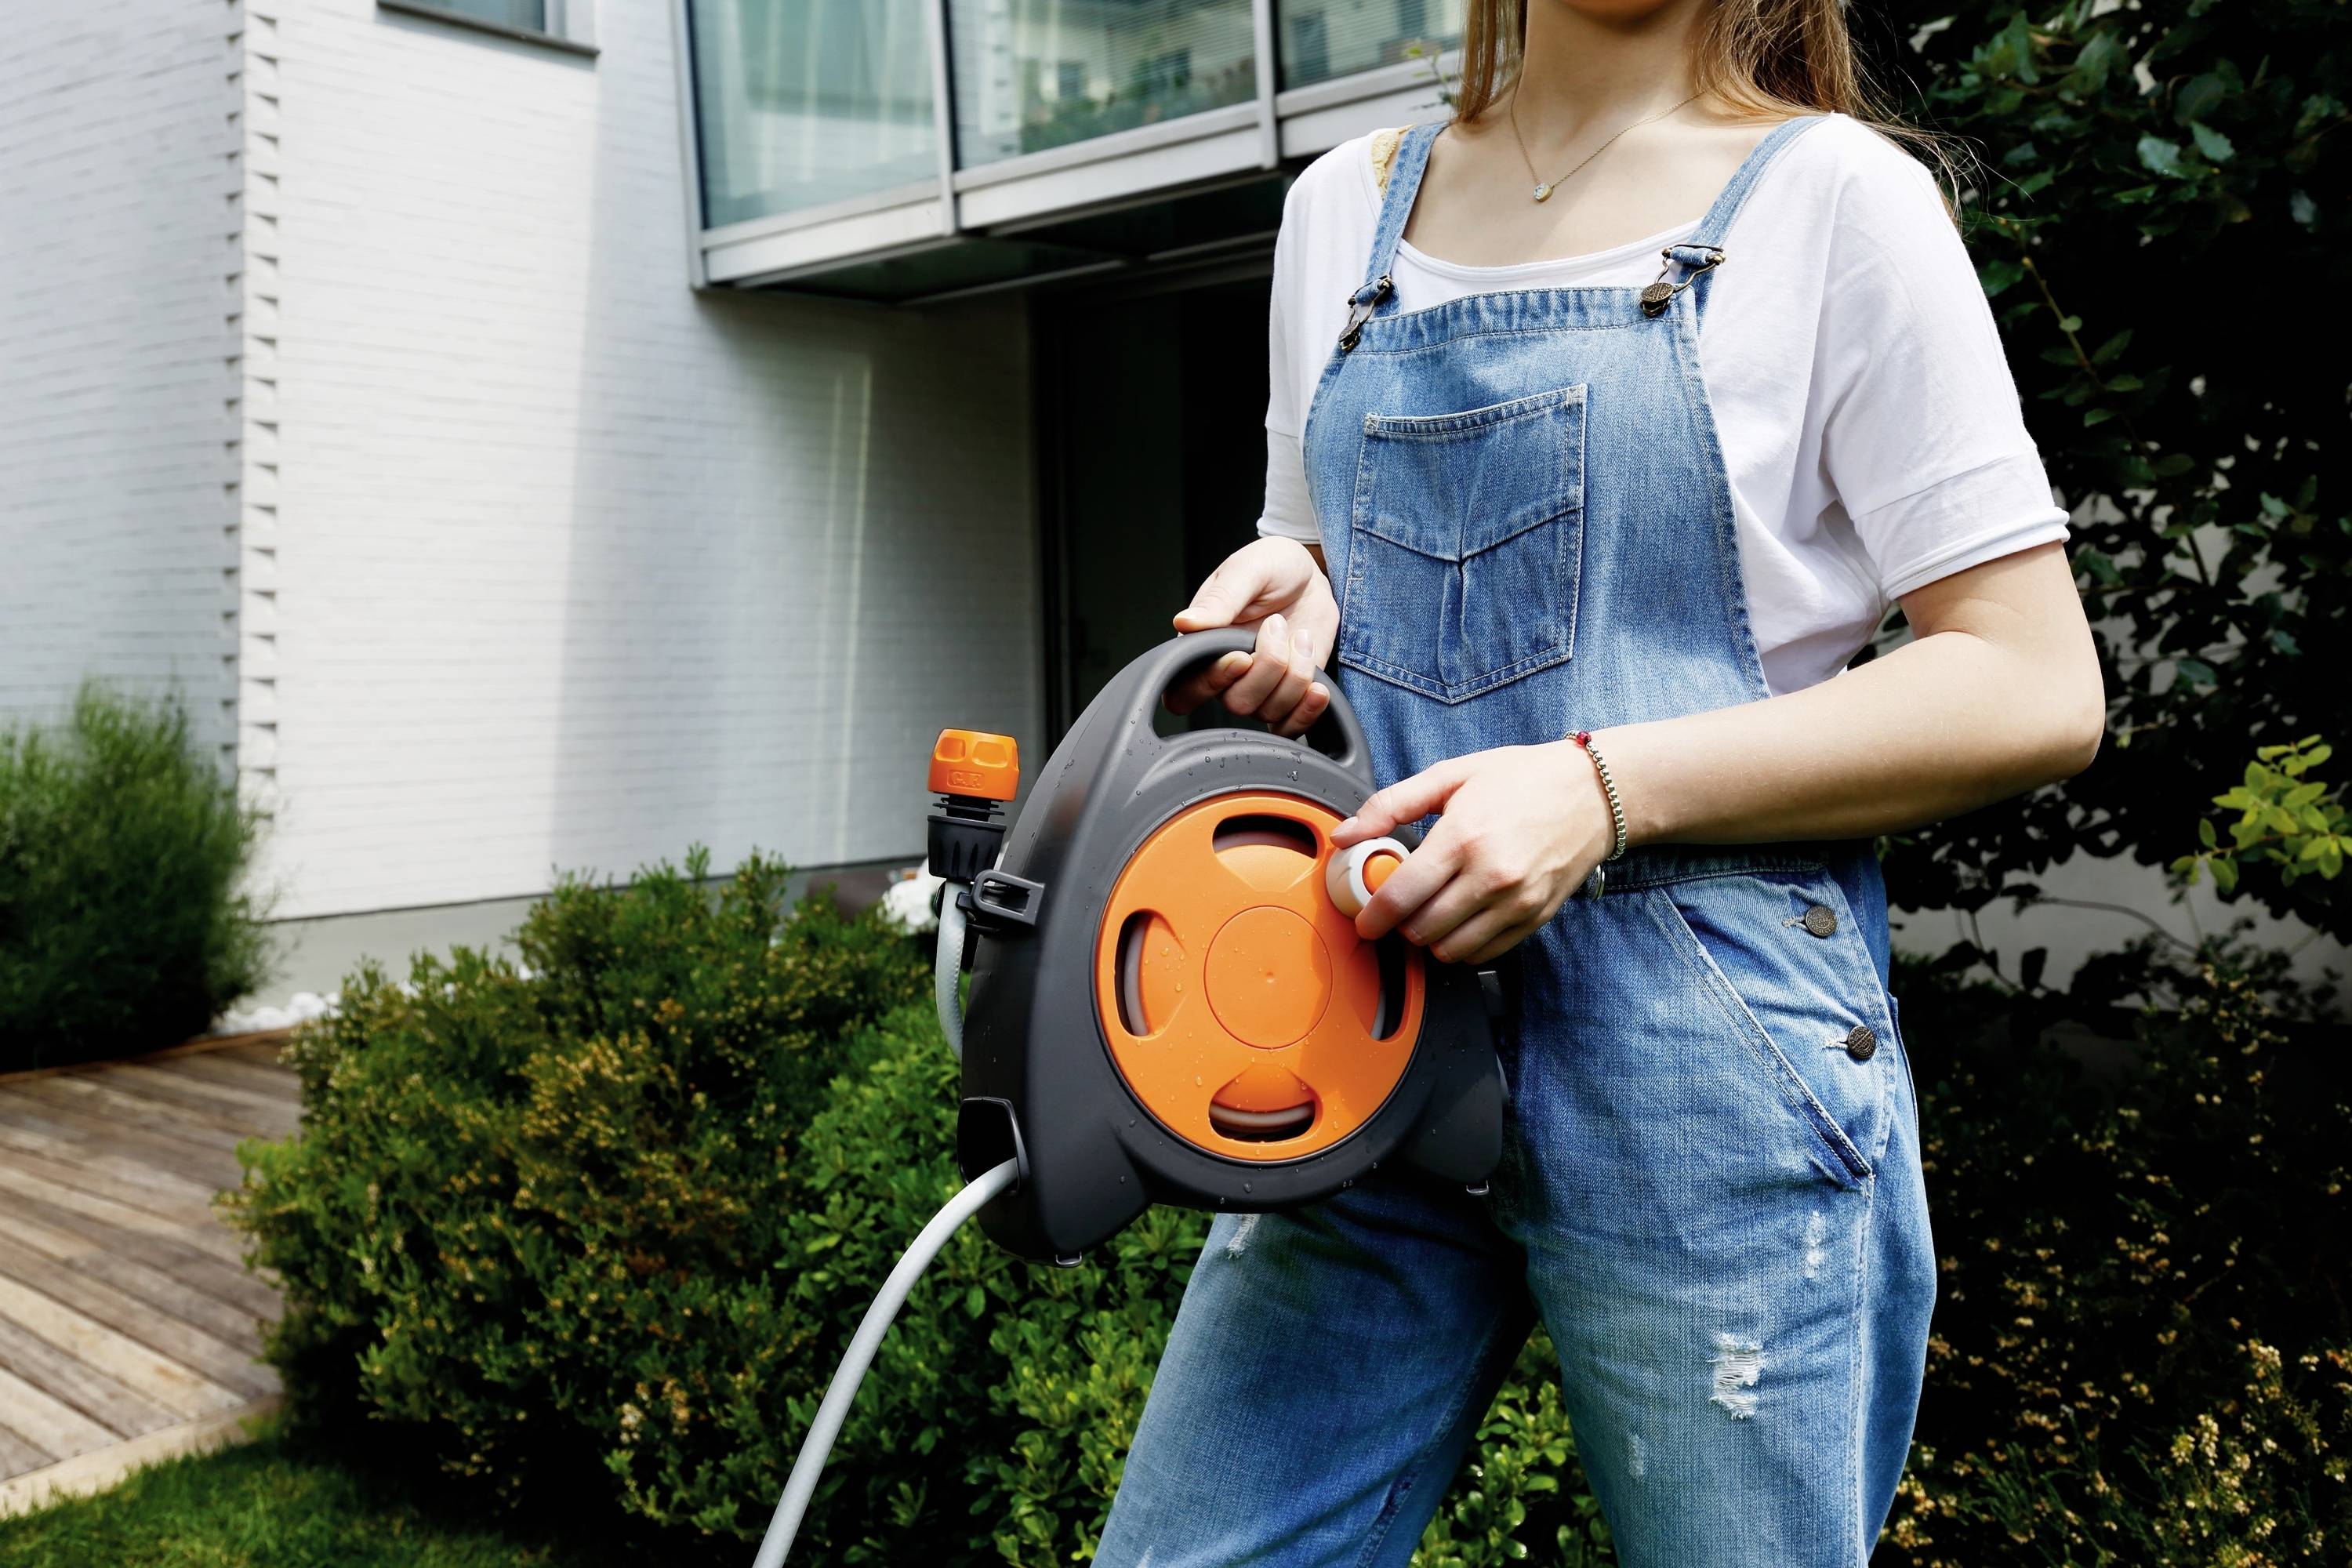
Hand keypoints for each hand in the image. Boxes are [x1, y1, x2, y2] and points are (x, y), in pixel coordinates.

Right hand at [1166, 539, 1338, 737]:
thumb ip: (1220, 599)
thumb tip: (1184, 623)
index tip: (1242, 656)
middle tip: (1277, 626)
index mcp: (1203, 645)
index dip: (1212, 683)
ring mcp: (1260, 687)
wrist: (1310, 574)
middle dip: (1269, 668)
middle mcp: (1227, 673)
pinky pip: (1291, 726)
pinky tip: (1319, 687)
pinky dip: (1308, 711)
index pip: (1185, 690)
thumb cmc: (1271, 566)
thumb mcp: (1246, 570)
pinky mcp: (1289, 694)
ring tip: (1300, 636)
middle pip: (1236, 703)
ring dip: (1296, 675)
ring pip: (1270, 711)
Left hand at [1330, 742, 1614, 964]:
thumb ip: (1392, 805)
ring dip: (1431, 939)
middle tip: (1399, 907)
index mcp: (1464, 838)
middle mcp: (1491, 876)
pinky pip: (1485, 953)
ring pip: (1452, 950)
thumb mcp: (1451, 776)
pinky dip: (1464, 945)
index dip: (1372, 916)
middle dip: (1400, 925)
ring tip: (1430, 912)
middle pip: (1422, 930)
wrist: (1593, 793)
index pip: (1401, 896)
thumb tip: (1347, 833)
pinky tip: (1461, 918)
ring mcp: (1517, 902)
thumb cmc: (1522, 779)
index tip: (1364, 920)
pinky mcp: (1535, 918)